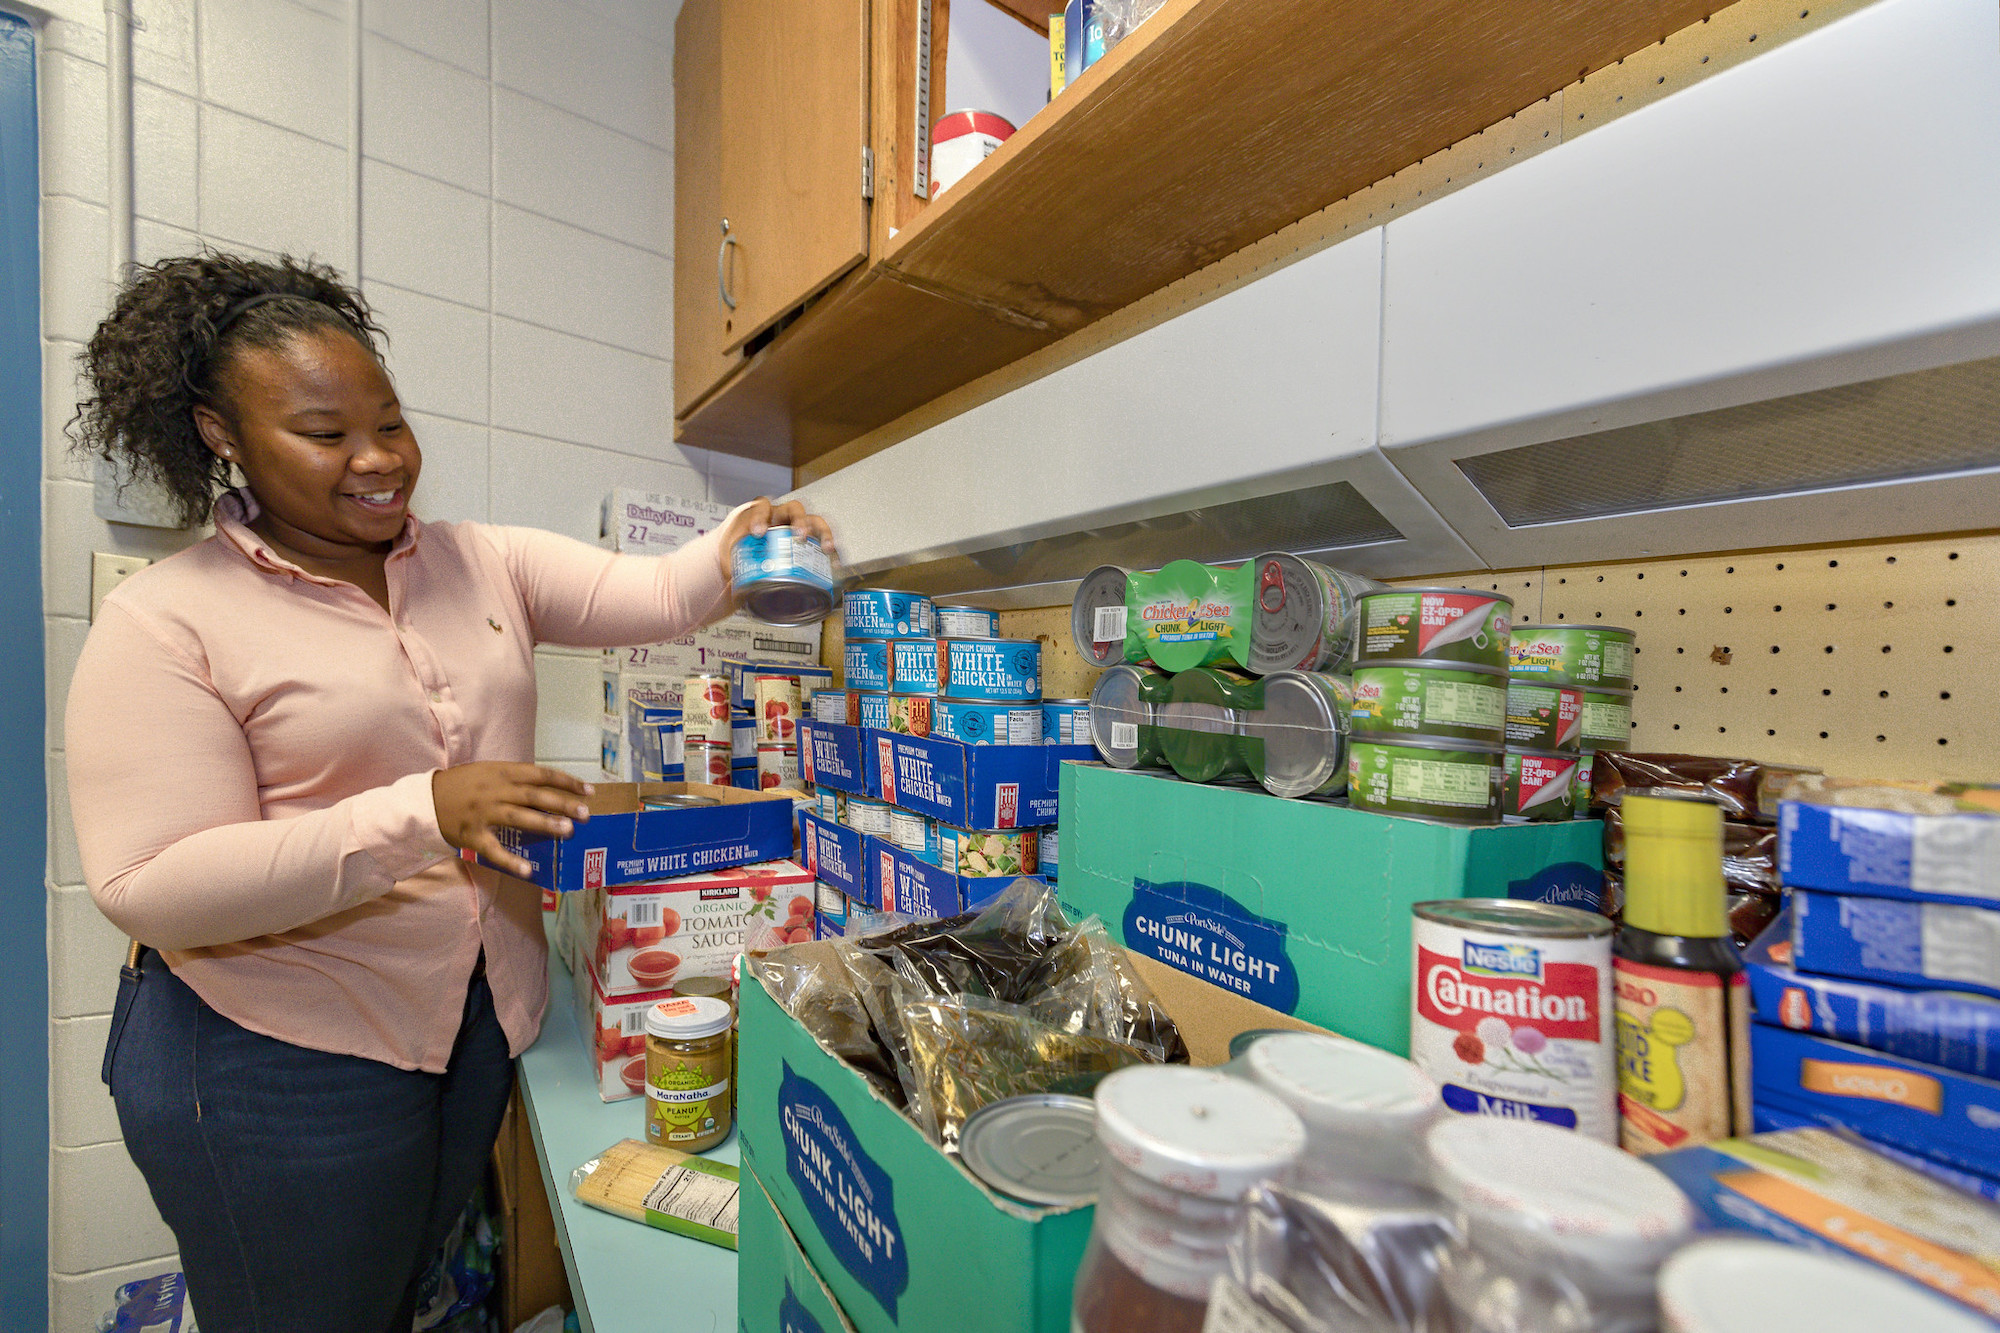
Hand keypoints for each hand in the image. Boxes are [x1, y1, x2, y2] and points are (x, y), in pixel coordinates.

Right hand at [432, 762, 593, 878]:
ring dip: (545, 824)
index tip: (588, 790)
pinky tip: (528, 871)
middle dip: (562, 803)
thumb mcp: (490, 771)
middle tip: (585, 813)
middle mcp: (495, 791)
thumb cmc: (464, 784)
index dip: (566, 782)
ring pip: (519, 818)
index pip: (540, 774)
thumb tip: (552, 787)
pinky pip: (494, 850)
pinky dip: (511, 861)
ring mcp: (484, 813)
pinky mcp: (473, 835)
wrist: (426, 799)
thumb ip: (517, 778)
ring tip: (568, 830)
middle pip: (534, 796)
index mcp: (502, 772)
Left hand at [717, 497, 838, 581]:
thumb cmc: (738, 551)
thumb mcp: (731, 553)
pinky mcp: (808, 540)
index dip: (761, 516)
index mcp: (761, 515)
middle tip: (800, 535)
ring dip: (822, 532)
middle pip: (795, 509)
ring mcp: (797, 527)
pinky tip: (834, 562)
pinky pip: (823, 540)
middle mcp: (781, 517)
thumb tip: (732, 584)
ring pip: (814, 521)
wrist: (746, 555)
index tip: (758, 532)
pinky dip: (830, 549)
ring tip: (826, 548)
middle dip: (800, 520)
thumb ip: (733, 562)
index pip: (762, 506)